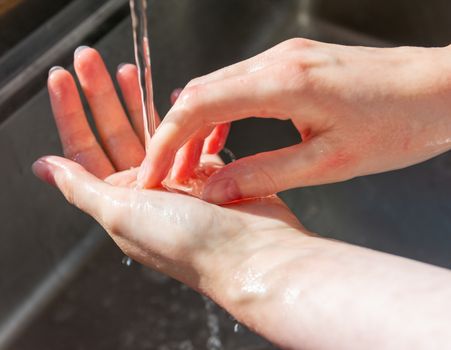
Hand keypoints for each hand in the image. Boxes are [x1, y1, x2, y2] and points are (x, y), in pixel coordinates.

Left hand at [32, 46, 304, 290]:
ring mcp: (178, 180)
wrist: (253, 253)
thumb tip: (43, 168)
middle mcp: (147, 191)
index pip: (86, 151)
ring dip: (139, 100)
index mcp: (119, 203)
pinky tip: (172, 96)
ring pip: (152, 130)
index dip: (72, 115)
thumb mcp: (121, 214)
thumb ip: (81, 188)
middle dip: (103, 96)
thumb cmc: (189, 242)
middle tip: (92, 60)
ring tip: (130, 69)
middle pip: (116, 134)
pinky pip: (187, 135)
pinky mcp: (209, 171)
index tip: (65, 79)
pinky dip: (179, 116)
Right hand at [139, 38, 450, 202]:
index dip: (166, 140)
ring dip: (197, 125)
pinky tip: (221, 140)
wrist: (440, 90)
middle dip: (174, 134)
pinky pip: (241, 85)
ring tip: (190, 164)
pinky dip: (222, 114)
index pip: (199, 105)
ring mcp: (285, 56)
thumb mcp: (328, 163)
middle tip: (165, 173)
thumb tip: (216, 190)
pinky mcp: (294, 63)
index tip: (152, 172)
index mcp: (284, 83)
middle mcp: (278, 60)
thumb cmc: (398, 125)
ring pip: (218, 87)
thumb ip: (263, 175)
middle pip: (200, 91)